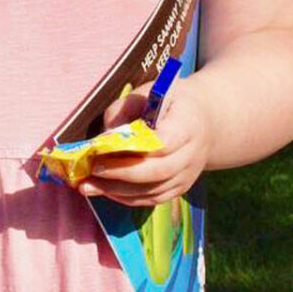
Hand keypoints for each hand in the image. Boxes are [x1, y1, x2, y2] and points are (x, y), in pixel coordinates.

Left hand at [77, 77, 212, 207]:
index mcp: (187, 125)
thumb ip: (124, 110)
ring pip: (154, 191)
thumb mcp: (148, 93)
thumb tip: (103, 138)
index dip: (134, 151)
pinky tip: (105, 191)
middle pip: (158, 171)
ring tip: (88, 186)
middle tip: (92, 170)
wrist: (204, 120)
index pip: (164, 143)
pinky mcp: (180, 188)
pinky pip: (153, 199)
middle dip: (121, 174)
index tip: (103, 150)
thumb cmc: (169, 102)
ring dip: (118, 192)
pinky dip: (128, 198)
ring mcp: (188, 175)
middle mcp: (192, 154)